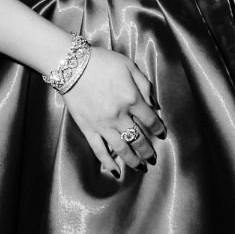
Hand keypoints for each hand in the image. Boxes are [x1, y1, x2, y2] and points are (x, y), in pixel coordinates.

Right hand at [60, 47, 165, 176]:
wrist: (72, 66)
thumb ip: (145, 86)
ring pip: (121, 148)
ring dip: (132, 160)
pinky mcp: (87, 129)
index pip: (150, 120)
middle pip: (138, 138)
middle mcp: (120, 116)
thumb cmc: (103, 63)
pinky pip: (99, 150)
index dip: (158, 129)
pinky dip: (107, 162)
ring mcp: (103, 125)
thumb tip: (154, 104)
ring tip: (140, 167)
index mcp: (132, 99)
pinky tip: (115, 170)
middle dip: (148, 150)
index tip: (162, 135)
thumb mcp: (130, 67)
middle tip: (153, 158)